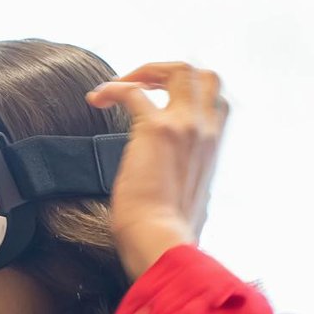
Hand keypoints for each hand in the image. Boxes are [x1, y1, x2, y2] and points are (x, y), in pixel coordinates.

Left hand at [86, 62, 228, 279]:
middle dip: (170, 71)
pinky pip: (132, 91)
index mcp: (214, 147)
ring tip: (117, 87)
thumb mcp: (192, 201)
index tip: (161, 100)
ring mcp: (184, 126)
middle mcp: (206, 130)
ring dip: (145, 71)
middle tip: (140, 85)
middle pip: (203, 74)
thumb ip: (190, 182)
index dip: (190, 91)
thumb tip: (176, 187)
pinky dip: (112, 88)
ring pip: (178, 69)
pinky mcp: (155, 130)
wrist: (161, 243)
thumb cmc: (170, 233)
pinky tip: (96, 98)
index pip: (217, 100)